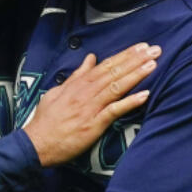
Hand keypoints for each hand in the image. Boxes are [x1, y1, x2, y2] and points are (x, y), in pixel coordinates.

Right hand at [23, 43, 159, 167]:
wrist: (36, 143)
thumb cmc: (46, 120)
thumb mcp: (58, 91)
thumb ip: (76, 75)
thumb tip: (90, 59)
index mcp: (78, 85)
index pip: (105, 65)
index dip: (124, 55)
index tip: (141, 47)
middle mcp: (85, 93)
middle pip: (114, 72)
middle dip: (135, 60)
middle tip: (154, 50)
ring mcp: (90, 108)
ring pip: (116, 87)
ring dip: (136, 75)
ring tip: (152, 65)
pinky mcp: (93, 124)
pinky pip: (114, 111)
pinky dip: (129, 102)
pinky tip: (144, 95)